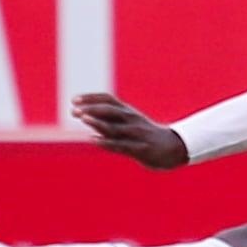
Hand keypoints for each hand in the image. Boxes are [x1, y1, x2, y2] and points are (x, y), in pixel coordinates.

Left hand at [72, 92, 187, 168]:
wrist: (172, 148)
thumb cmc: (144, 135)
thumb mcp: (127, 124)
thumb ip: (106, 121)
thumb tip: (83, 116)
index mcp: (128, 112)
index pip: (108, 99)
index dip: (91, 98)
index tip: (74, 100)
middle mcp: (131, 120)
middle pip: (110, 110)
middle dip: (91, 109)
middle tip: (74, 111)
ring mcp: (135, 134)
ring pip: (114, 127)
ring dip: (97, 122)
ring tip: (83, 118)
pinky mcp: (140, 149)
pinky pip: (121, 145)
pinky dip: (106, 142)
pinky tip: (93, 140)